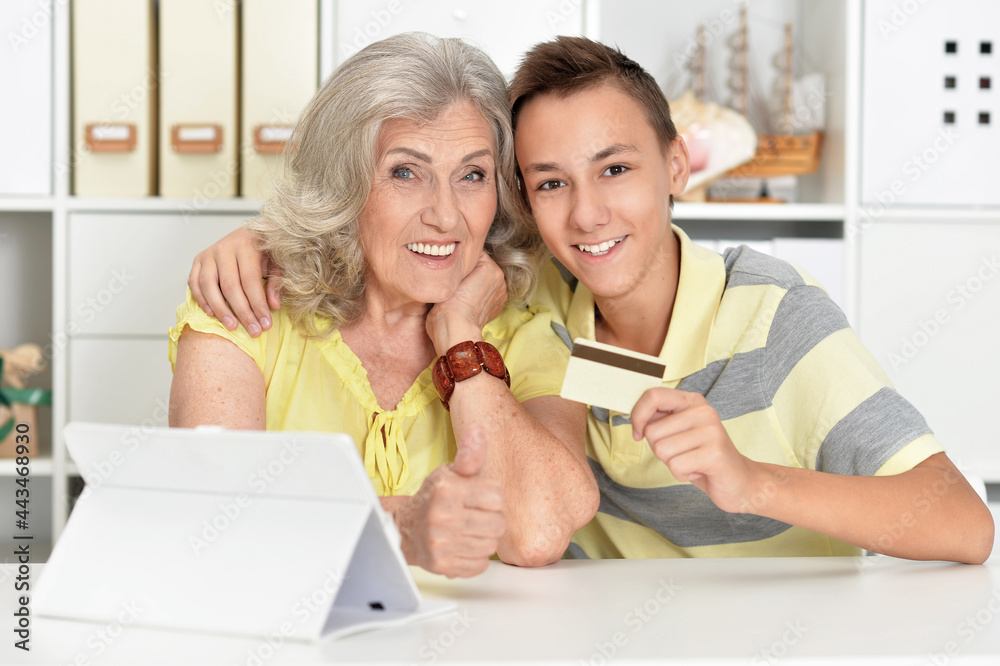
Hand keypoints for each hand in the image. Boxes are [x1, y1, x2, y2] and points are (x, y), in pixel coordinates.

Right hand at [188, 227, 283, 336]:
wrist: (250, 232)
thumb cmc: (266, 250)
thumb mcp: (278, 262)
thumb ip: (276, 282)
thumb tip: (273, 306)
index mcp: (246, 244)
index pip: (250, 280)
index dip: (258, 305)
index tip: (266, 325)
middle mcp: (224, 247)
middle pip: (230, 286)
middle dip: (242, 312)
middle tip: (253, 331)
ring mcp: (209, 253)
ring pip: (208, 285)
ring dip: (220, 309)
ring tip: (232, 327)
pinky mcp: (198, 260)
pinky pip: (194, 282)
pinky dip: (201, 299)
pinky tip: (213, 314)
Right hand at [396, 426, 505, 577]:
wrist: (406, 528)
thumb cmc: (435, 497)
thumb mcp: (451, 472)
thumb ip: (470, 454)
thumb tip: (478, 430)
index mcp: (448, 489)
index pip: (498, 496)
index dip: (493, 497)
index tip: (480, 497)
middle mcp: (442, 516)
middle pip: (498, 523)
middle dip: (491, 519)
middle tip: (476, 515)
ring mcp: (441, 543)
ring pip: (490, 545)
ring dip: (484, 538)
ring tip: (468, 530)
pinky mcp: (443, 565)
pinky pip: (480, 565)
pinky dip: (476, 557)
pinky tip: (462, 545)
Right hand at [425, 252, 506, 354]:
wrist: (454, 329)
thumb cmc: (449, 303)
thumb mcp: (454, 271)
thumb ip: (462, 261)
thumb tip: (462, 257)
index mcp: (492, 268)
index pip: (475, 254)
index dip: (462, 260)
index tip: (454, 270)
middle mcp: (501, 280)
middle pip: (481, 266)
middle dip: (470, 271)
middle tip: (457, 281)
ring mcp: (500, 295)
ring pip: (484, 280)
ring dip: (474, 283)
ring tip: (461, 292)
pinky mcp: (497, 308)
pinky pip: (486, 293)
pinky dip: (478, 295)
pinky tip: (467, 300)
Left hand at [630, 388, 763, 514]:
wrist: (740, 481)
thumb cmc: (702, 457)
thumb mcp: (680, 432)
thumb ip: (660, 420)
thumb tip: (634, 417)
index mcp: (693, 401)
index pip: (653, 396)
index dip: (637, 416)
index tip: (638, 433)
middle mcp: (703, 411)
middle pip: (652, 431)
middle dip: (659, 450)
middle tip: (683, 453)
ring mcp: (711, 431)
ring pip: (662, 450)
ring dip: (672, 464)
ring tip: (692, 461)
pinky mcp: (715, 453)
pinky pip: (676, 466)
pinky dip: (682, 474)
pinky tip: (699, 471)